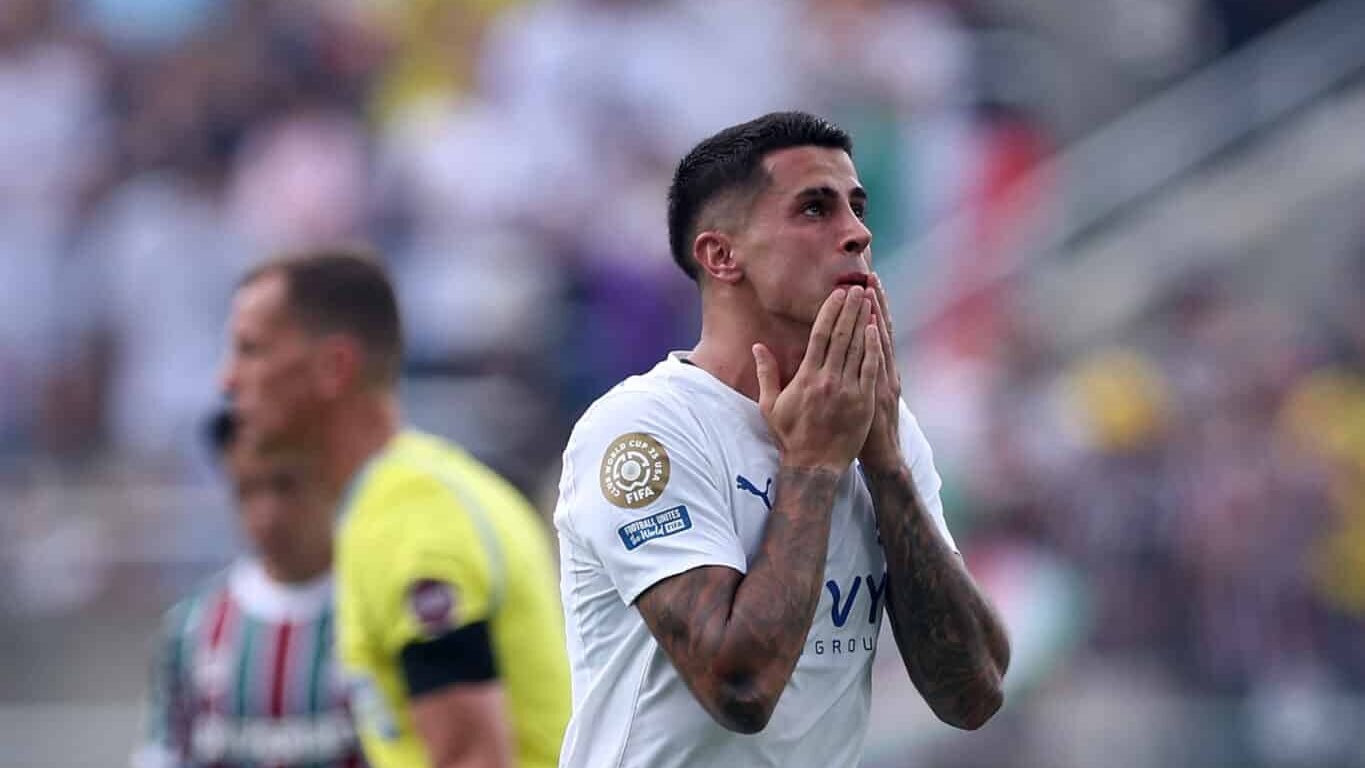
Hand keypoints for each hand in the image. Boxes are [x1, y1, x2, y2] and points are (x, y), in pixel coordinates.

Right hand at [753, 287, 881, 472]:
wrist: (815, 465)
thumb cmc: (790, 436)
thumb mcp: (770, 405)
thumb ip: (766, 374)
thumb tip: (757, 347)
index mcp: (806, 377)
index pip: (820, 335)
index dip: (830, 311)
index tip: (838, 294)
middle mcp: (828, 380)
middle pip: (842, 336)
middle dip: (851, 309)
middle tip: (858, 288)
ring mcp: (848, 390)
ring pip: (858, 348)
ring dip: (864, 321)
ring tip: (869, 301)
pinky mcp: (864, 402)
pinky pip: (870, 368)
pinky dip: (873, 347)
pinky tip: (875, 330)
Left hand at [858, 273, 902, 472]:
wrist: (881, 457)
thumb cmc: (867, 429)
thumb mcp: (866, 398)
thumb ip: (859, 375)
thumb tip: (850, 356)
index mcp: (878, 371)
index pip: (875, 332)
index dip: (872, 308)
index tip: (866, 284)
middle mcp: (885, 370)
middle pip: (880, 330)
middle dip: (874, 303)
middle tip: (869, 275)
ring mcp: (884, 380)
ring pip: (881, 342)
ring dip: (877, 315)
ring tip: (871, 289)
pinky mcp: (879, 394)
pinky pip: (878, 365)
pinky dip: (879, 346)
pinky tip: (875, 326)